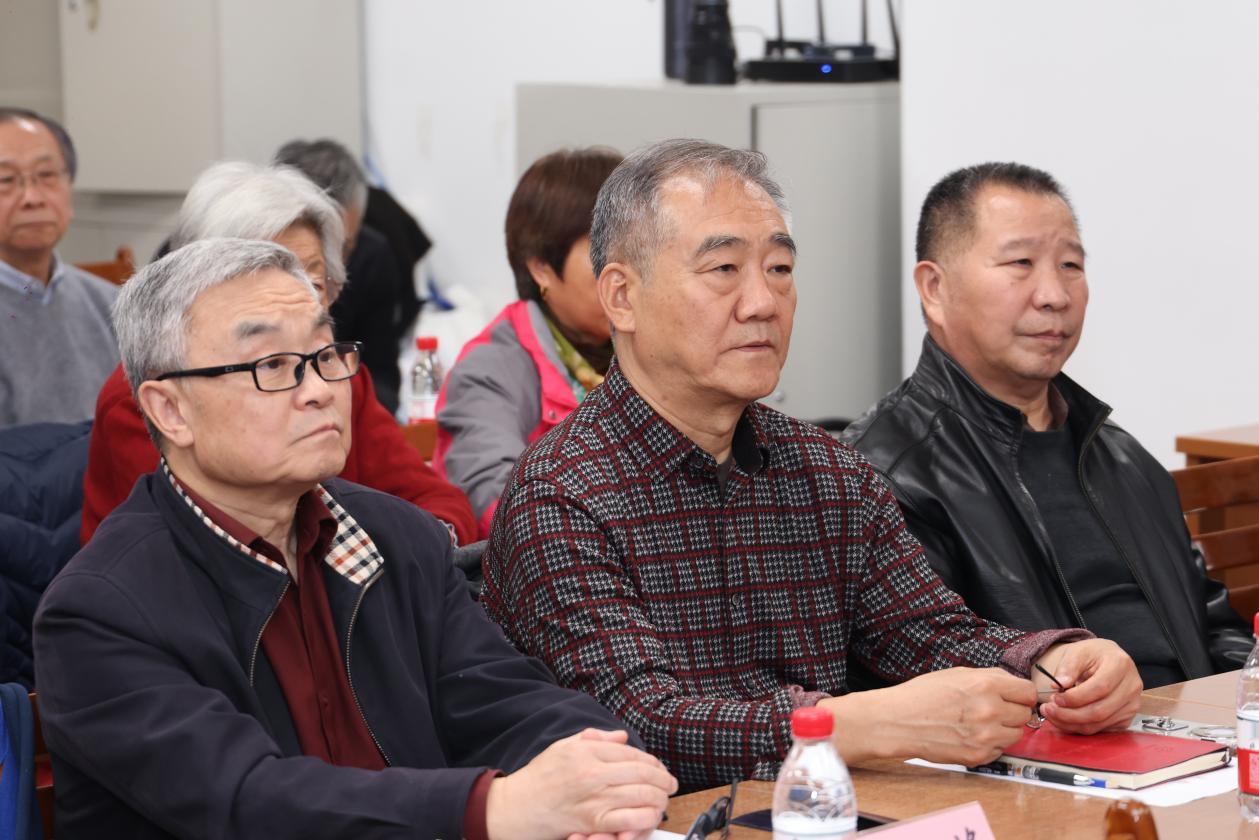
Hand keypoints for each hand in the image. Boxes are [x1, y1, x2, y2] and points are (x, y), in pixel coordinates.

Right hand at [485, 728, 676, 839]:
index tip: (659, 768)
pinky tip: (651, 815)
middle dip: (663, 779)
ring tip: (663, 799)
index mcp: (587, 751)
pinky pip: (630, 819)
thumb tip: (622, 737)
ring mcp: (594, 798)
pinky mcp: (593, 822)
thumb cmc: (539, 777)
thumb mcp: (564, 747)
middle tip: (670, 784)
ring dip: (660, 798)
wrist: (516, 808)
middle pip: (643, 772)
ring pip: (642, 794)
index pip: (632, 753)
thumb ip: (595, 738)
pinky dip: (646, 817)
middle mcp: (593, 772)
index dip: (652, 761)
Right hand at [821, 667, 1036, 766]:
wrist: (899, 721)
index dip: (1021, 694)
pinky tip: (971, 735)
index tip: (1015, 697)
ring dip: (1004, 729)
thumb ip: (990, 677)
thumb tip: (1014, 685)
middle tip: (993, 710)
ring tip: (981, 723)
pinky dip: (991, 743)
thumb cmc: (923, 695)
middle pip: (1025, 714)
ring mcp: (986, 736)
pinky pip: (1000, 749)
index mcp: (986, 685)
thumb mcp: (957, 674)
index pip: (1028, 691)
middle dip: (1012, 711)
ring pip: (1016, 734)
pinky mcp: (979, 756)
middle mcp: (990, 710)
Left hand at [1036, 639, 1141, 733]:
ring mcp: (1132, 704)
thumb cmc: (1093, 654)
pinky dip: (1079, 727)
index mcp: (1120, 665)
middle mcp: (1132, 687)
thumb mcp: (1077, 651)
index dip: (1075, 697)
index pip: (1099, 688)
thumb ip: (1067, 667)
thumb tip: (1058, 684)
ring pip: (1099, 724)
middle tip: (1048, 709)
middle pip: (1100, 711)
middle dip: (1069, 715)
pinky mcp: (1127, 718)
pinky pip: (1101, 729)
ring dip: (1071, 724)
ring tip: (1052, 714)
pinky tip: (1065, 720)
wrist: (1108, 659)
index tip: (1055, 698)